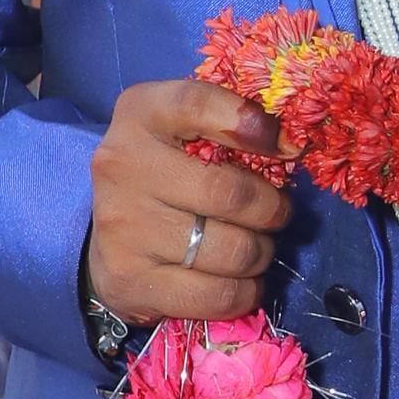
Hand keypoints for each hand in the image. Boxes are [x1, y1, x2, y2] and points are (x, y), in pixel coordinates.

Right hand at [88, 76, 285, 328]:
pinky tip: (242, 282)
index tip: (286, 147)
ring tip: (254, 248)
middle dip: (271, 210)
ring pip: (232, 250)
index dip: (249, 123)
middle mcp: (121, 165)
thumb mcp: (186, 130)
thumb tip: (290, 145)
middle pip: (229, 193)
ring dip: (260, 254)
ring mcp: (122, 226)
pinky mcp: (130, 279)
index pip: (197, 104)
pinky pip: (217, 294)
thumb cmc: (166, 175)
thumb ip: (231, 123)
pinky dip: (245, 292)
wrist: (109, 239)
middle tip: (274, 215)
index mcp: (140, 113)